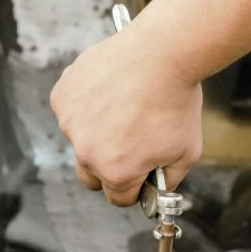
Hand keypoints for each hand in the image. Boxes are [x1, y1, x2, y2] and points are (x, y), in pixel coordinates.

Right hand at [50, 29, 202, 205]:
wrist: (162, 54)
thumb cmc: (176, 101)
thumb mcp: (187, 151)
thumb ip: (169, 178)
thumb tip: (158, 188)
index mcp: (116, 171)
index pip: (119, 197)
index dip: (135, 189)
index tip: (142, 177)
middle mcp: (87, 151)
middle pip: (92, 176)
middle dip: (111, 168)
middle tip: (132, 145)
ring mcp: (71, 122)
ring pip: (82, 139)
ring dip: (99, 132)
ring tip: (127, 109)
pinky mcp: (63, 95)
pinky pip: (73, 110)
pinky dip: (88, 106)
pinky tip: (113, 92)